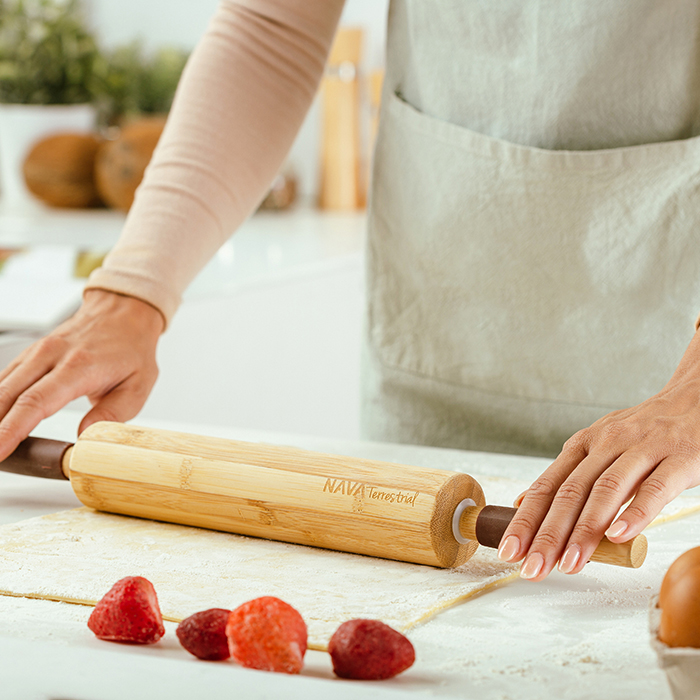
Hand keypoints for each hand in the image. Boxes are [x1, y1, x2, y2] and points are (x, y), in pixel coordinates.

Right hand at [0, 289, 163, 460]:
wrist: (123, 313)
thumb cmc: (131, 350)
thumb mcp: (138, 386)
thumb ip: (112, 414)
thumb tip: (85, 438)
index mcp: (79, 366)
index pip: (37, 401)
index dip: (13, 429)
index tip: (0, 451)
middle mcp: (51, 355)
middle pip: (9, 395)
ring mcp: (37, 352)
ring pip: (1, 387)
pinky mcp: (30, 355)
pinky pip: (4, 379)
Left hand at [497, 329, 699, 580]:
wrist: (696, 399)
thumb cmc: (646, 433)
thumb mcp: (600, 447)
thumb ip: (567, 475)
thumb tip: (523, 503)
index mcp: (583, 445)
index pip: (546, 487)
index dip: (526, 520)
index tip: (509, 551)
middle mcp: (606, 444)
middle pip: (569, 493)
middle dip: (547, 534)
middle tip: (533, 568)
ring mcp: (642, 448)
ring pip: (605, 491)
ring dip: (585, 530)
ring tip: (569, 563)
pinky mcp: (679, 457)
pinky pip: (654, 488)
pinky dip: (635, 513)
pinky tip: (618, 536)